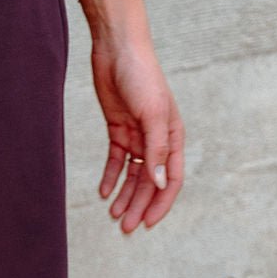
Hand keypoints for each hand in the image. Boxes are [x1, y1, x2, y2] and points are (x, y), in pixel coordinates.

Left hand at [89, 29, 184, 232]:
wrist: (117, 50)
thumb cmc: (142, 76)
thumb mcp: (151, 114)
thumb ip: (156, 150)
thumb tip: (160, 182)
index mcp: (173, 137)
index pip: (171, 179)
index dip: (160, 203)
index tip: (146, 223)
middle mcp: (157, 139)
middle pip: (149, 181)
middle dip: (138, 205)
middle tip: (124, 228)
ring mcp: (137, 135)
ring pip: (132, 175)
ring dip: (124, 196)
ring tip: (113, 215)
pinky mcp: (118, 130)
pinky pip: (116, 160)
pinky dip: (110, 177)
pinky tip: (103, 192)